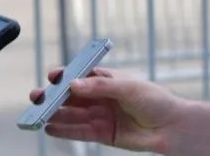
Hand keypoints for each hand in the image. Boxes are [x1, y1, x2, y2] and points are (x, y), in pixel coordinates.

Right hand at [29, 67, 184, 153]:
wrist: (172, 127)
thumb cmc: (155, 100)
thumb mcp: (128, 87)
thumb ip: (100, 86)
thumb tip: (74, 84)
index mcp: (106, 79)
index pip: (80, 75)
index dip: (65, 76)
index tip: (53, 77)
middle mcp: (100, 97)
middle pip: (71, 96)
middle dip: (53, 96)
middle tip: (37, 97)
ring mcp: (100, 115)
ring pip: (72, 114)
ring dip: (54, 114)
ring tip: (38, 115)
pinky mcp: (103, 134)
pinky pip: (79, 132)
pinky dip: (64, 130)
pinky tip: (49, 128)